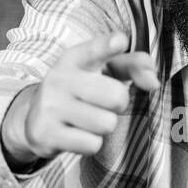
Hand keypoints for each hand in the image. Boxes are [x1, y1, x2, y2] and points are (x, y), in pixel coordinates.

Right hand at [7, 31, 158, 160]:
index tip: (120, 42)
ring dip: (104, 126)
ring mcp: (51, 106)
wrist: (34, 117)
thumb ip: (134, 66)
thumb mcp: (103, 70)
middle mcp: (60, 79)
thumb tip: (153, 82)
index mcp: (75, 58)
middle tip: (103, 103)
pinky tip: (77, 134)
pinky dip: (91, 143)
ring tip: (89, 119)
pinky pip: (92, 144)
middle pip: (116, 97)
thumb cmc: (81, 89)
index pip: (95, 50)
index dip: (108, 46)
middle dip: (118, 105)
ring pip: (106, 124)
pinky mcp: (47, 133)